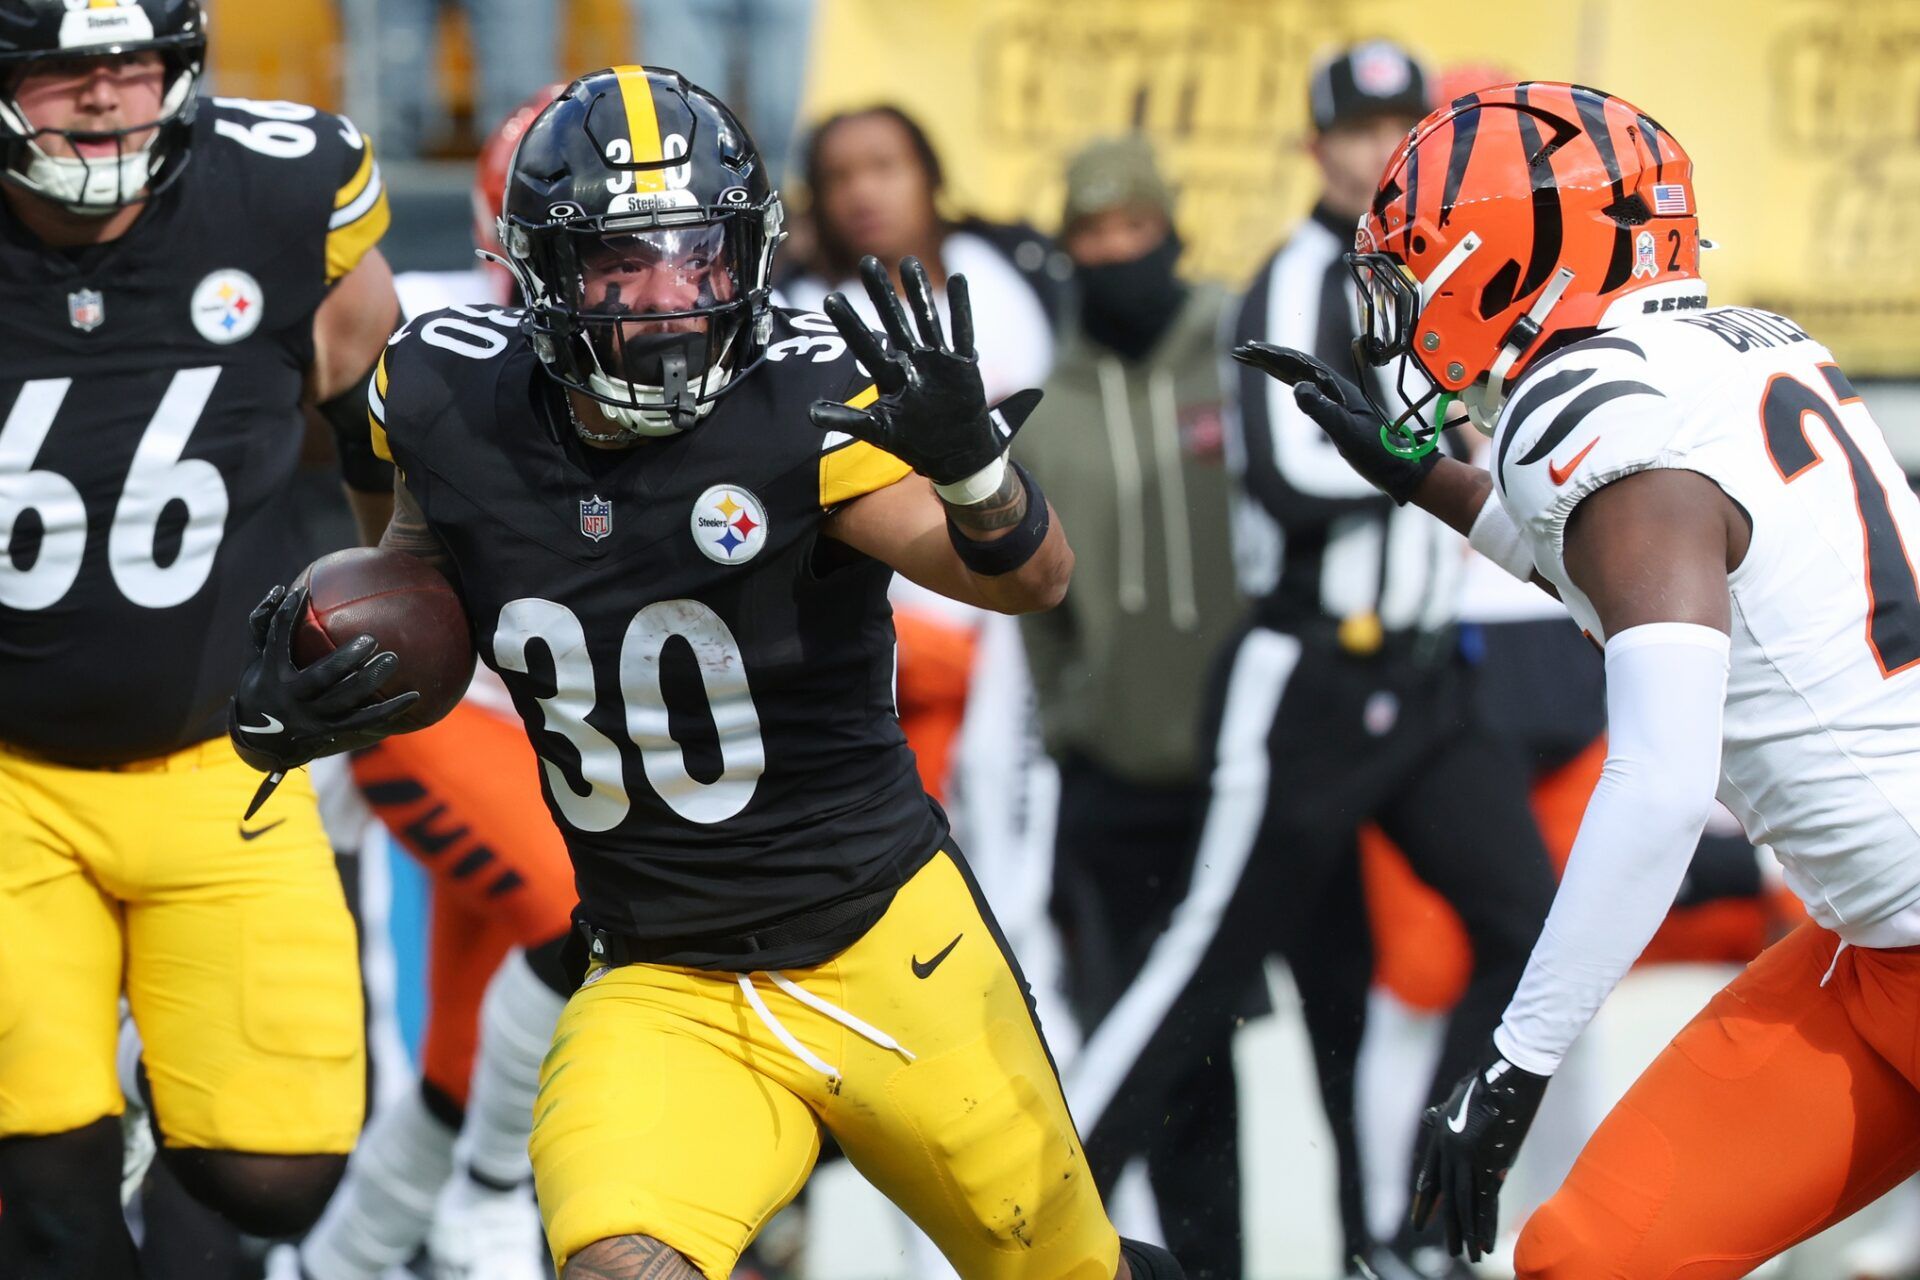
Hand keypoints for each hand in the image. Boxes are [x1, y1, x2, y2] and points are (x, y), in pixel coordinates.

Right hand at [228, 584, 419, 773]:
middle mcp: (292, 698)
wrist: (260, 739)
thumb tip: (279, 588)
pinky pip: (364, 721)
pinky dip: (390, 710)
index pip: (278, 640)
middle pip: (321, 678)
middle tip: (371, 639)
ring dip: (370, 680)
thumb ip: (263, 625)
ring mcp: (311, 717)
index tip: (303, 592)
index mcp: (272, 674)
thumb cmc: (261, 685)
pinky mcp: (330, 731)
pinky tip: (414, 696)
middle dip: (345, 659)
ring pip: (345, 699)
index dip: (288, 616)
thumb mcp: (255, 658)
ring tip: (392, 658)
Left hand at [808, 255, 1040, 496]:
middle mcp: (912, 362)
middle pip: (894, 322)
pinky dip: (962, 308)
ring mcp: (937, 361)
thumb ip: (847, 420)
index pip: (865, 345)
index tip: (830, 298)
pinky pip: (963, 332)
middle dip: (881, 294)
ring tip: (908, 262)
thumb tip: (809, 413)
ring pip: (927, 319)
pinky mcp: (963, 365)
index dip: (849, 323)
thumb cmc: (915, 442)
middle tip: (866, 262)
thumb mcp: (879, 431)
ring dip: (919, 292)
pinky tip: (958, 280)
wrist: (956, 454)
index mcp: (891, 377)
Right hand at [1231, 342, 1436, 504]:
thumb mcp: (1345, 432)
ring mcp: (1336, 400)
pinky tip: (1285, 383)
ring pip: (1300, 376)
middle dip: (1268, 357)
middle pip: (1296, 365)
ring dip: (1276, 368)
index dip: (1274, 355)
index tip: (1252, 349)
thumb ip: (1321, 409)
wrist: (1402, 467)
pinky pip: (1308, 391)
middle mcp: (1336, 389)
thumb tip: (1296, 387)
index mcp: (1337, 387)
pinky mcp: (1336, 413)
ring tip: (1254, 362)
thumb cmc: (1378, 452)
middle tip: (1242, 351)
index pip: (1299, 363)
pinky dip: (1290, 383)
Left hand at [1410, 1041, 1549, 1260]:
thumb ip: (1446, 1115)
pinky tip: (1484, 1243)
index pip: (1430, 1176)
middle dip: (1447, 1224)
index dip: (1425, 1200)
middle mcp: (1451, 1150)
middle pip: (1447, 1196)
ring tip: (1464, 1255)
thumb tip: (1436, 1122)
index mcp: (1442, 1135)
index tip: (1420, 1219)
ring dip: (1465, 1231)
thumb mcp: (1458, 1095)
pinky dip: (1485, 1224)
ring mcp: (1470, 1157)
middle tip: (1448, 1248)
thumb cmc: (1486, 1076)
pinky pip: (1486, 1201)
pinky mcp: (1492, 1162)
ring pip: (1464, 1204)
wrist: (1507, 1070)